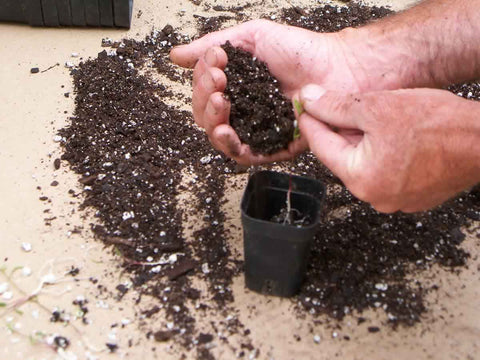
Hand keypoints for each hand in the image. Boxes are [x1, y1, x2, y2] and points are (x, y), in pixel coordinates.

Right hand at [170, 20, 368, 164]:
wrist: (336, 67)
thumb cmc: (300, 50)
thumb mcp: (250, 37)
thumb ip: (211, 45)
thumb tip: (176, 55)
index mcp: (235, 88)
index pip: (204, 94)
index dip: (202, 82)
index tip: (214, 64)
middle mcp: (243, 112)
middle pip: (208, 119)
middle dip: (206, 101)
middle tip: (218, 83)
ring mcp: (257, 131)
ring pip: (222, 140)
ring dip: (213, 124)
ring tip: (220, 104)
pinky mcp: (274, 147)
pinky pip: (247, 156)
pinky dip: (233, 147)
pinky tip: (227, 132)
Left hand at [296, 84, 479, 212]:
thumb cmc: (437, 125)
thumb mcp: (376, 107)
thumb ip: (336, 106)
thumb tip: (309, 101)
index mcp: (360, 178)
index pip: (321, 147)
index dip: (310, 122)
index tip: (303, 108)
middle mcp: (374, 197)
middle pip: (342, 158)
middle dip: (336, 132)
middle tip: (330, 108)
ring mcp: (395, 200)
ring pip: (364, 165)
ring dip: (360, 143)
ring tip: (365, 120)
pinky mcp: (413, 197)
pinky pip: (385, 173)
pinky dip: (381, 154)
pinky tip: (388, 136)